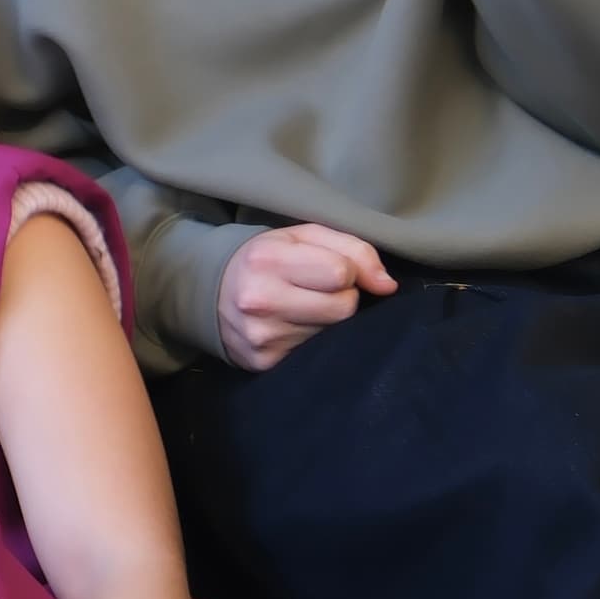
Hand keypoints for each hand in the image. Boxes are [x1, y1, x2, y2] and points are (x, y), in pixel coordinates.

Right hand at [214, 223, 396, 371]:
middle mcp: (259, 299)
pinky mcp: (264, 361)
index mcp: (267, 259)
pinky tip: (292, 327)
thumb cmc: (267, 259)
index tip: (329, 270)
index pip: (341, 273)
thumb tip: (388, 287)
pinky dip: (313, 340)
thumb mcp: (304, 237)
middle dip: (340, 298)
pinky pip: (316, 353)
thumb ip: (354, 249)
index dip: (346, 271)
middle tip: (316, 291)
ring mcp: (261, 335)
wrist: (211, 292)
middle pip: (343, 307)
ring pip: (333, 332)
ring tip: (300, 307)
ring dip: (326, 320)